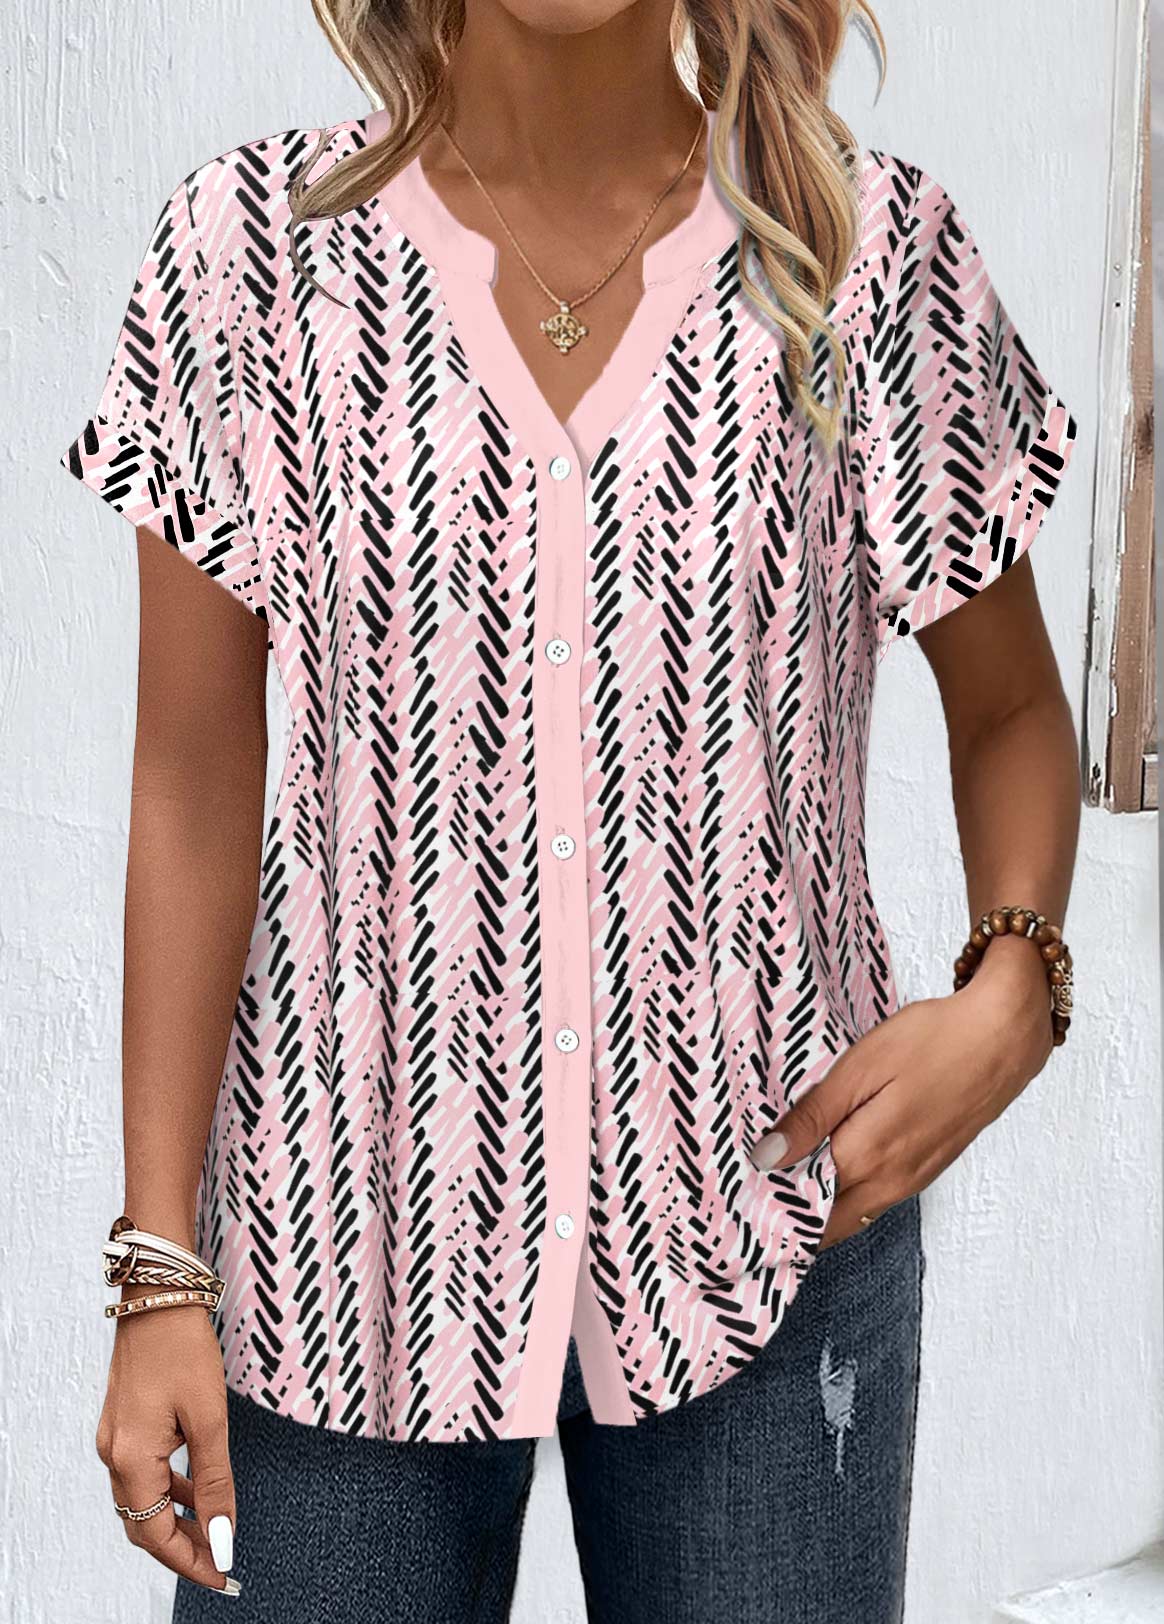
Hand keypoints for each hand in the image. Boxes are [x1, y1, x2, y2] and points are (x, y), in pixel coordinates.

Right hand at [96, 1301, 238, 1595]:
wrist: (157, 1295)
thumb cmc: (183, 1348)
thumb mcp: (209, 1418)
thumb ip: (214, 1482)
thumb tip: (222, 1537)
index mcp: (131, 1459)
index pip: (155, 1534)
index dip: (189, 1561)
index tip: (222, 1576)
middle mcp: (113, 1454)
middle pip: (143, 1524)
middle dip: (182, 1548)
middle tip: (221, 1562)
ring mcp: (115, 1438)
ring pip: (142, 1500)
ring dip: (177, 1521)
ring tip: (214, 1533)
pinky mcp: (124, 1422)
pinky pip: (143, 1473)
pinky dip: (169, 1491)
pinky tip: (196, 1491)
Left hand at [750, 935, 1054, 1249]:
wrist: (1005, 1038)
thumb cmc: (934, 1041)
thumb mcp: (861, 1068)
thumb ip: (812, 1116)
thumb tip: (765, 1158)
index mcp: (866, 1157)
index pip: (799, 1200)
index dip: (764, 1198)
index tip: (731, 1192)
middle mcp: (890, 1183)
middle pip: (824, 1221)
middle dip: (786, 1213)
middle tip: (746, 1191)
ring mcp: (912, 1181)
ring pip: (850, 1215)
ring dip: (815, 1208)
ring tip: (776, 1180)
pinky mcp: (927, 1170)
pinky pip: (874, 1200)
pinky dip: (844, 1197)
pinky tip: (825, 1167)